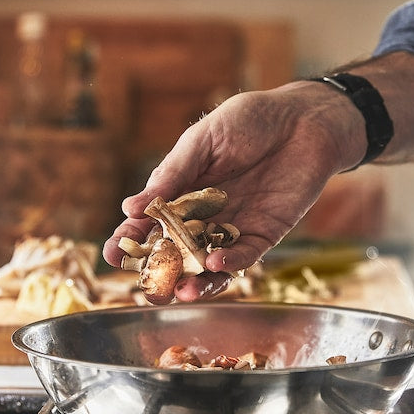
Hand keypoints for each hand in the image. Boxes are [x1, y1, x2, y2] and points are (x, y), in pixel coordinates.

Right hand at [103, 80, 366, 300]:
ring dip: (195, 280)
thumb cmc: (249, 121)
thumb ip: (172, 175)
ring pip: (209, 263)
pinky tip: (216, 262)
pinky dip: (231, 261)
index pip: (151, 223)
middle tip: (143, 288)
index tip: (111, 255)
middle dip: (159, 272)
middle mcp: (205, 217)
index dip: (131, 240)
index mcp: (183, 193)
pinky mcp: (263, 234)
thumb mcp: (202, 142)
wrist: (303, 121)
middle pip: (177, 252)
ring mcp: (233, 228)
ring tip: (179, 292)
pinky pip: (245, 255)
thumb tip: (131, 208)